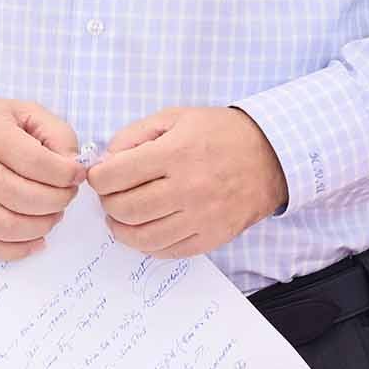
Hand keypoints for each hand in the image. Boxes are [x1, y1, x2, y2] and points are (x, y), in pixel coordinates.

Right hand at [0, 98, 85, 259]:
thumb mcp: (19, 110)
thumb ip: (54, 132)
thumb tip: (74, 166)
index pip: (37, 163)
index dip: (66, 174)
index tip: (77, 174)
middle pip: (25, 198)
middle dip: (58, 201)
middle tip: (67, 195)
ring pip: (8, 227)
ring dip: (43, 226)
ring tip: (53, 213)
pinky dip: (17, 250)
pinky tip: (35, 239)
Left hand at [87, 107, 288, 258]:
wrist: (271, 155)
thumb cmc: (220, 132)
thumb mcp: (176, 117)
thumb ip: (135, 135)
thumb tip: (106, 161)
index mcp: (175, 154)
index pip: (115, 176)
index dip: (98, 177)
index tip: (100, 176)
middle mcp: (187, 188)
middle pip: (124, 209)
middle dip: (107, 202)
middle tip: (111, 194)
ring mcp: (201, 217)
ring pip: (142, 237)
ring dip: (121, 228)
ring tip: (120, 217)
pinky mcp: (212, 237)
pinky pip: (168, 251)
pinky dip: (148, 244)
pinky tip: (145, 229)